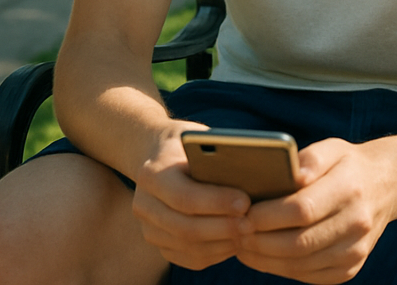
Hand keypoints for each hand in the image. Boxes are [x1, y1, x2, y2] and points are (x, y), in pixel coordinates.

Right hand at [131, 124, 251, 270]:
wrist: (159, 154)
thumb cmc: (187, 144)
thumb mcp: (198, 139)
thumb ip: (216, 157)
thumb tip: (251, 175)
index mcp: (151, 174)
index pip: (185, 197)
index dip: (217, 203)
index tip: (246, 202)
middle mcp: (144, 205)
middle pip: (186, 227)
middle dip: (223, 227)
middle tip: (252, 223)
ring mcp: (148, 229)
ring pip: (189, 246)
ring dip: (222, 243)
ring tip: (248, 233)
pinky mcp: (159, 244)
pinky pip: (189, 258)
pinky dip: (215, 253)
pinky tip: (235, 241)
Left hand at [233, 136, 396, 283]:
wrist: (386, 186)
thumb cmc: (348, 164)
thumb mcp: (332, 148)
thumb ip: (309, 159)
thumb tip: (289, 173)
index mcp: (350, 188)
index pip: (302, 209)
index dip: (268, 215)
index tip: (243, 212)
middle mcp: (356, 223)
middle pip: (299, 243)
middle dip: (260, 242)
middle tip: (236, 232)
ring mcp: (355, 251)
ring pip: (301, 264)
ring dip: (265, 260)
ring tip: (243, 246)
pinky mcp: (350, 269)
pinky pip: (310, 276)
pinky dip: (282, 269)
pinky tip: (264, 256)